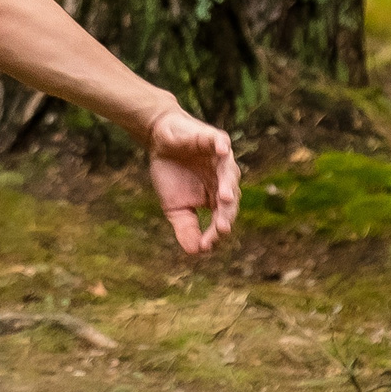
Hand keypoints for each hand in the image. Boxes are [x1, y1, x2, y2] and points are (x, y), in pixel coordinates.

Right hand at [145, 104, 239, 253]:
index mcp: (218, 198)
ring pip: (230, 173)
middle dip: (227, 213)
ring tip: (225, 197)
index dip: (216, 233)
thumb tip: (196, 252)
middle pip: (231, 199)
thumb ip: (187, 228)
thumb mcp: (175, 208)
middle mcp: (225, 180)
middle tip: (222, 227)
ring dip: (228, 185)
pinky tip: (222, 152)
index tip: (205, 245)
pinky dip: (222, 147)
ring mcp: (221, 159)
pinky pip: (221, 143)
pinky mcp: (213, 138)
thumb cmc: (171, 175)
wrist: (159, 142)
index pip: (223, 218)